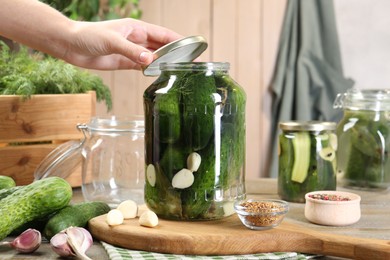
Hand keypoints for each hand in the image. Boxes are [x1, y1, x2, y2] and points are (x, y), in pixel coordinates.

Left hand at [64, 18, 182, 69]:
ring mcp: (131, 51)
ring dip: (164, 63)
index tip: (193, 47)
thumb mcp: (112, 41)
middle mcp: (136, 39)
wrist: (70, 45)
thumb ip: (131, 51)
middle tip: (190, 63)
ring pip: (153, 57)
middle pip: (161, 47)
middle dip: (176, 54)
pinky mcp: (124, 62)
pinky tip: (158, 75)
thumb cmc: (88, 35)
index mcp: (136, 29)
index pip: (163, 35)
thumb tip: (151, 60)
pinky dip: (151, 70)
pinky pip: (142, 66)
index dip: (179, 41)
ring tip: (178, 71)